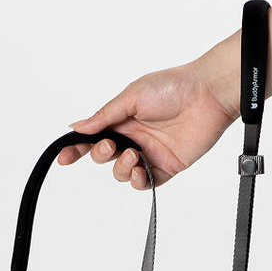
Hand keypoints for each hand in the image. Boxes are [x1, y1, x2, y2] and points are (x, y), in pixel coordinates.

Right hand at [58, 47, 239, 189]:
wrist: (207, 94)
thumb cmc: (172, 86)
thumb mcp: (131, 97)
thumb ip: (104, 116)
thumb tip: (76, 127)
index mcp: (122, 120)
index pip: (93, 138)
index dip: (77, 149)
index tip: (64, 157)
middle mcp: (133, 137)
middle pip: (104, 158)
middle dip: (101, 155)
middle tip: (111, 146)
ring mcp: (149, 153)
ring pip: (121, 173)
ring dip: (120, 168)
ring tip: (133, 155)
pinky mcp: (166, 166)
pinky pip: (145, 183)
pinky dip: (136, 181)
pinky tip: (138, 170)